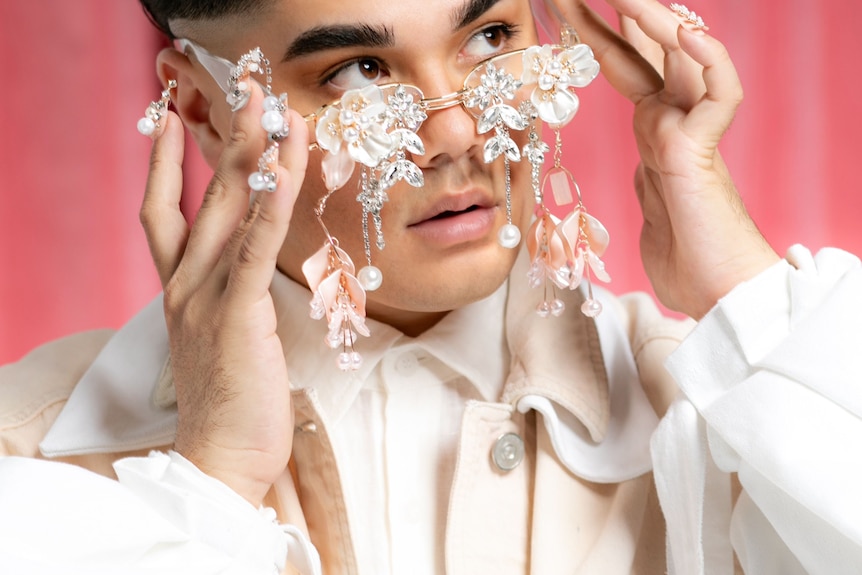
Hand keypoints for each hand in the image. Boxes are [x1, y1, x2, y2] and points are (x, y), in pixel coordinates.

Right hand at [140, 83, 307, 505]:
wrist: (220, 460)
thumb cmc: (231, 404)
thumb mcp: (224, 339)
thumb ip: (233, 297)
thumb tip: (254, 272)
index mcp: (179, 290)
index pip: (163, 212)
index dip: (166, 163)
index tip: (170, 119)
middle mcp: (184, 285)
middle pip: (201, 195)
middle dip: (225, 140)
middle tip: (247, 94)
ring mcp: (204, 297)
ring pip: (230, 211)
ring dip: (256, 157)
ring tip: (277, 114)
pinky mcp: (235, 314)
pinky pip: (253, 248)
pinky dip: (270, 207)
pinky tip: (287, 172)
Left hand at [554, 0, 779, 317]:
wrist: (714, 292)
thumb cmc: (682, 258)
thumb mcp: (645, 203)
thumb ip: (642, 177)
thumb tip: (633, 172)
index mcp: (655, 129)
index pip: (623, 64)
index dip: (595, 33)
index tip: (562, 8)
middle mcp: (674, 120)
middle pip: (647, 49)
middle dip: (614, 12)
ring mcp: (690, 131)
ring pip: (684, 57)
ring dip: (653, 19)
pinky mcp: (703, 151)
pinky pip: (720, 92)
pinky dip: (709, 60)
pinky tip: (686, 34)